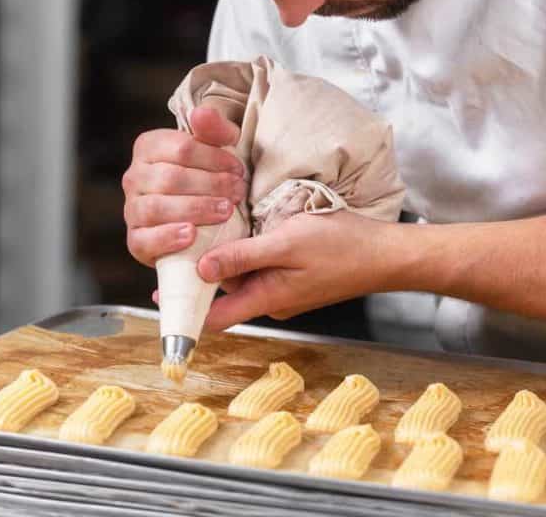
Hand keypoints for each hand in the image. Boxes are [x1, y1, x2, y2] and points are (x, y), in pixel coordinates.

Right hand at [123, 106, 247, 266]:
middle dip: (211, 185)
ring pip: (157, 207)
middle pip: (171, 178)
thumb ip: (213, 129)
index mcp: (149, 147)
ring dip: (196, 209)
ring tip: (226, 211)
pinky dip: (168, 237)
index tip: (238, 169)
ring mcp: (132, 209)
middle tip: (239, 192)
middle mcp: (134, 176)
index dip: (214, 158)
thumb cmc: (209, 176)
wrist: (203, 221)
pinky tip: (191, 235)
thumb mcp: (217, 149)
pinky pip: (145, 240)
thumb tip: (201, 113)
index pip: (182, 148)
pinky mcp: (136, 241)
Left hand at [192, 210, 406, 330]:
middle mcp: (272, 300)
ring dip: (226, 258)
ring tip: (206, 228)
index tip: (159, 296)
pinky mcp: (296, 277)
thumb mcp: (287, 243)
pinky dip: (247, 253)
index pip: (215, 316)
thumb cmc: (342, 245)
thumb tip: (201, 269)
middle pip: (225, 292)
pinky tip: (243, 228)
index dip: (186, 309)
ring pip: (243, 277)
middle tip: (179, 242)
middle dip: (202, 272)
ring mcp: (285, 290)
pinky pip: (261, 268)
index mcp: (267, 298)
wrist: (386, 253)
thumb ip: (243, 256)